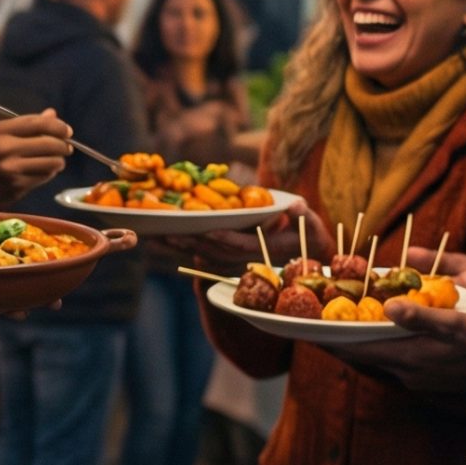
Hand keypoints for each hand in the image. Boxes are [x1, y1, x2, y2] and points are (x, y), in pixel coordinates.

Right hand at [0, 111, 74, 207]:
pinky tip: (42, 170)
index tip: (66, 131)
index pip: (39, 124)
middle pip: (50, 144)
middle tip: (66, 147)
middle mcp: (5, 149)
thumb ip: (25, 124)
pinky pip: (45, 177)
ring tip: (54, 160)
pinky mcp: (17, 187)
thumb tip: (53, 115)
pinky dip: (48, 173)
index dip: (58, 126)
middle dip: (64, 145)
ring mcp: (12, 170)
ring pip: (52, 162)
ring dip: (58, 161)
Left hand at [149, 205, 329, 276]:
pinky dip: (180, 247)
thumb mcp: (310, 222)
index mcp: (264, 247)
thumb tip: (296, 206)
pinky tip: (160, 241)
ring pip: (203, 254)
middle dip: (192, 242)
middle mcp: (245, 256)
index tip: (208, 230)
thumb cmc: (308, 233)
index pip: (241, 244)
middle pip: (214, 251)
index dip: (225, 238)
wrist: (307, 252)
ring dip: (180, 246)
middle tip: (168, 232)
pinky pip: (200, 253)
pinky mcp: (227, 255)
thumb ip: (302, 215)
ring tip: (156, 236)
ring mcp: (234, 258)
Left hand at [326, 250, 465, 392]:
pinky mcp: (423, 381)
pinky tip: (370, 338)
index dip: (331, 338)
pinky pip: (388, 363)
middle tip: (314, 324)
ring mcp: (414, 378)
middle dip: (337, 340)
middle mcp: (405, 371)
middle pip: (359, 355)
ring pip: (373, 360)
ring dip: (354, 346)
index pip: (358, 348)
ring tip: (335, 329)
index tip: (307, 328)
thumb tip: (390, 306)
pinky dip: (374, 350)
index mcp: (409, 355)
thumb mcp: (459, 322)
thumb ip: (424, 315)